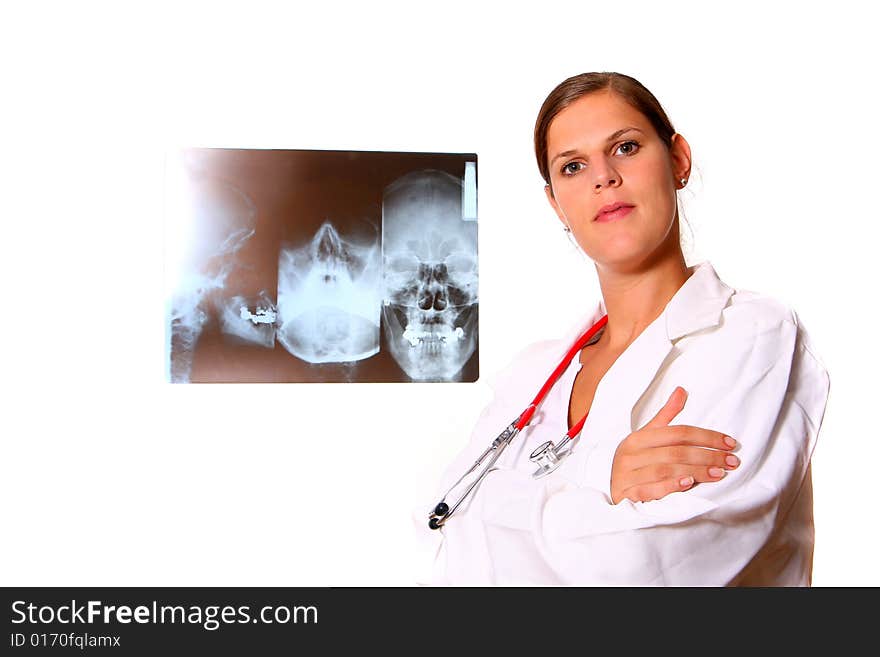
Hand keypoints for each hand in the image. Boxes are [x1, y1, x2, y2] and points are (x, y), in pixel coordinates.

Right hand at [610, 386, 739, 503]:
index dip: (706, 437)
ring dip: (696, 471)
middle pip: (676, 452)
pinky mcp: (628, 494)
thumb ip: (665, 417)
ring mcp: (629, 475)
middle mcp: (632, 454)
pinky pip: (650, 490)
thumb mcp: (646, 437)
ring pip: (666, 470)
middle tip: (733, 461)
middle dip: (708, 456)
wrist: (605, 488)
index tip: (730, 443)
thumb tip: (682, 390)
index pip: (677, 433)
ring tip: (720, 473)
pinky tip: (689, 484)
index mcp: (638, 438)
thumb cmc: (632, 461)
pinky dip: (670, 487)